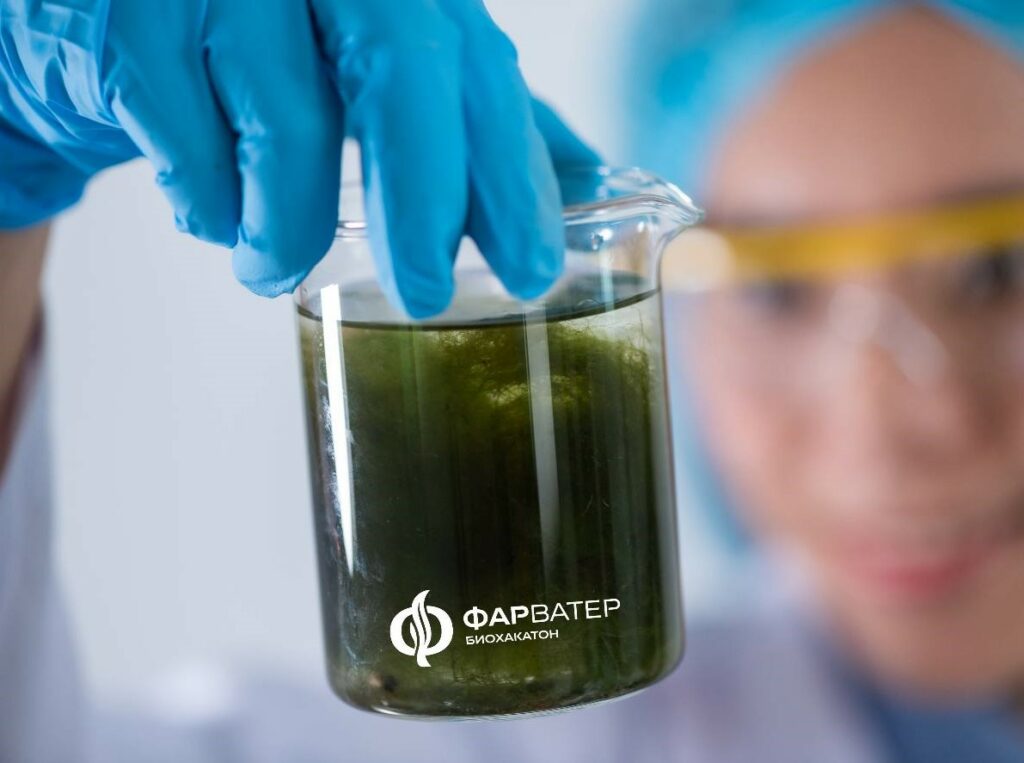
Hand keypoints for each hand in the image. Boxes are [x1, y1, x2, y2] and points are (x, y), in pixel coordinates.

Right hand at [0, 0, 598, 315]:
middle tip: (426, 294)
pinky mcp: (126, 15)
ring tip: (272, 268)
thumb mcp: (377, 64)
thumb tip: (587, 175)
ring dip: (288, 229)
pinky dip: (209, 206)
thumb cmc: (258, 47)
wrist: (104, 10)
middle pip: (400, 68)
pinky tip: (211, 212)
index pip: (477, 64)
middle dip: (423, 197)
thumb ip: (472, 110)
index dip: (510, 169)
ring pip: (289, 125)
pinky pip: (190, 145)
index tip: (532, 266)